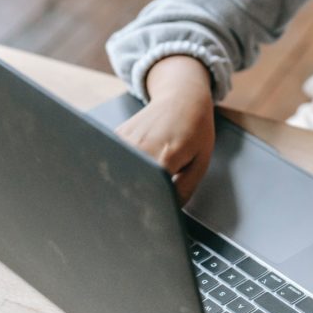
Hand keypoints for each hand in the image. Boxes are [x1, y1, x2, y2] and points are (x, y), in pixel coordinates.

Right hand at [114, 56, 214, 203]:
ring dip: (124, 182)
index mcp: (165, 157)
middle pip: (127, 185)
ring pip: (116, 173)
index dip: (147, 207)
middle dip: (132, 198)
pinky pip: (112, 159)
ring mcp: (125, 139)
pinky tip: (133, 165)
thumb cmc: (196, 129)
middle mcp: (141, 147)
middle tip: (141, 204)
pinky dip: (120, 167)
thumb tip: (168, 212)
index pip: (148, 193)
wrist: (182, 97)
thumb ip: (184, 191)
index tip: (148, 214)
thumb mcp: (200, 162)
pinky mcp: (116, 134)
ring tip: (140, 180)